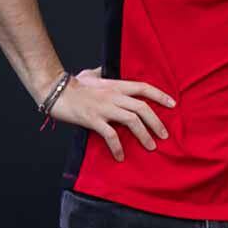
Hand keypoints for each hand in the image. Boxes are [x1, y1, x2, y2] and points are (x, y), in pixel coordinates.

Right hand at [50, 67, 174, 161]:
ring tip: (151, 146)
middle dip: (157, 123)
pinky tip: (120, 156)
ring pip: (132, 121)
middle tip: (164, 135)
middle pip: (142, 108)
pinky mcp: (92, 119)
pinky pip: (110, 135)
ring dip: (144, 135)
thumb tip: (105, 70)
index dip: (160, 95)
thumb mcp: (91, 75)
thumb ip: (103, 74)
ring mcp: (103, 108)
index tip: (173, 104)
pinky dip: (118, 147)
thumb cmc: (73, 84)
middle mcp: (113, 96)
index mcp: (115, 86)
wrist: (53, 90)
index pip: (143, 88)